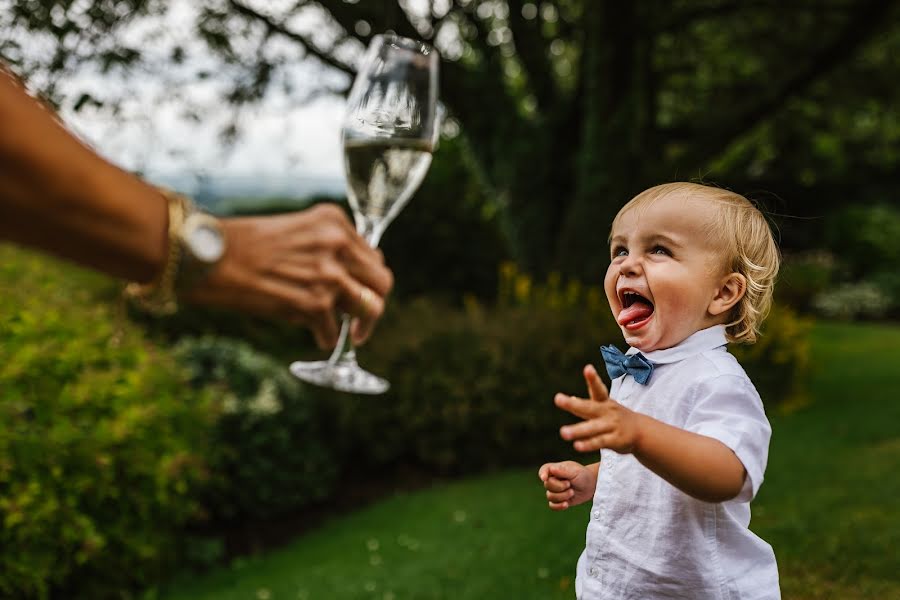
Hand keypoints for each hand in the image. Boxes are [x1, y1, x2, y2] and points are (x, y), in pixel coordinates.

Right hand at [185, 203, 392, 348]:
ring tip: (345, 331)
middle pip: (383, 283)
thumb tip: (353, 278)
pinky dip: (325, 337)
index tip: (360, 292)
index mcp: (335, 222)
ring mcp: (329, 275)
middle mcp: (337, 245)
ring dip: (358, 326)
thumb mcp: (296, 229)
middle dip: (374, 304)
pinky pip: (335, 332)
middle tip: (361, 320)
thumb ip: (327, 247)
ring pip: (370, 309)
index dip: (368, 280)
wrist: (209, 257)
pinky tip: (313, 334)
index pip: (374, 257)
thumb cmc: (245, 245)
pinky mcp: (314, 304)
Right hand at [538, 461, 596, 510]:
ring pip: (550, 496)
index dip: (542, 474)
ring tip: (572, 492)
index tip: (545, 478)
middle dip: (559, 487)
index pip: (543, 470)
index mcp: (554, 469)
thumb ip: (562, 470)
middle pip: (547, 485)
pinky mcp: (559, 500)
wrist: (591, 486)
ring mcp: (555, 491)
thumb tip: (551, 469)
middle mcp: (553, 480)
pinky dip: (559, 506)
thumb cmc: (582, 475)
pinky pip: (552, 506)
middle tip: (569, 484)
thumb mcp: (574, 470)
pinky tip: (566, 504)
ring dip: (562, 496)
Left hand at [556, 364, 642, 453]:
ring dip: (577, 430)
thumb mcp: (605, 407)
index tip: (588, 368)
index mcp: (604, 402)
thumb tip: (571, 398)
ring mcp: (612, 426)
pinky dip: (588, 444)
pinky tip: (577, 446)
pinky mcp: (615, 440)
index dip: (593, 379)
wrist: (641, 432)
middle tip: (558, 398)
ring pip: (592, 427)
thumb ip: (589, 404)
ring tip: (563, 432)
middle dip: (572, 404)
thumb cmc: (616, 417)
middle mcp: (607, 412)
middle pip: (589, 407)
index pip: (598, 389)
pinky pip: (599, 442)